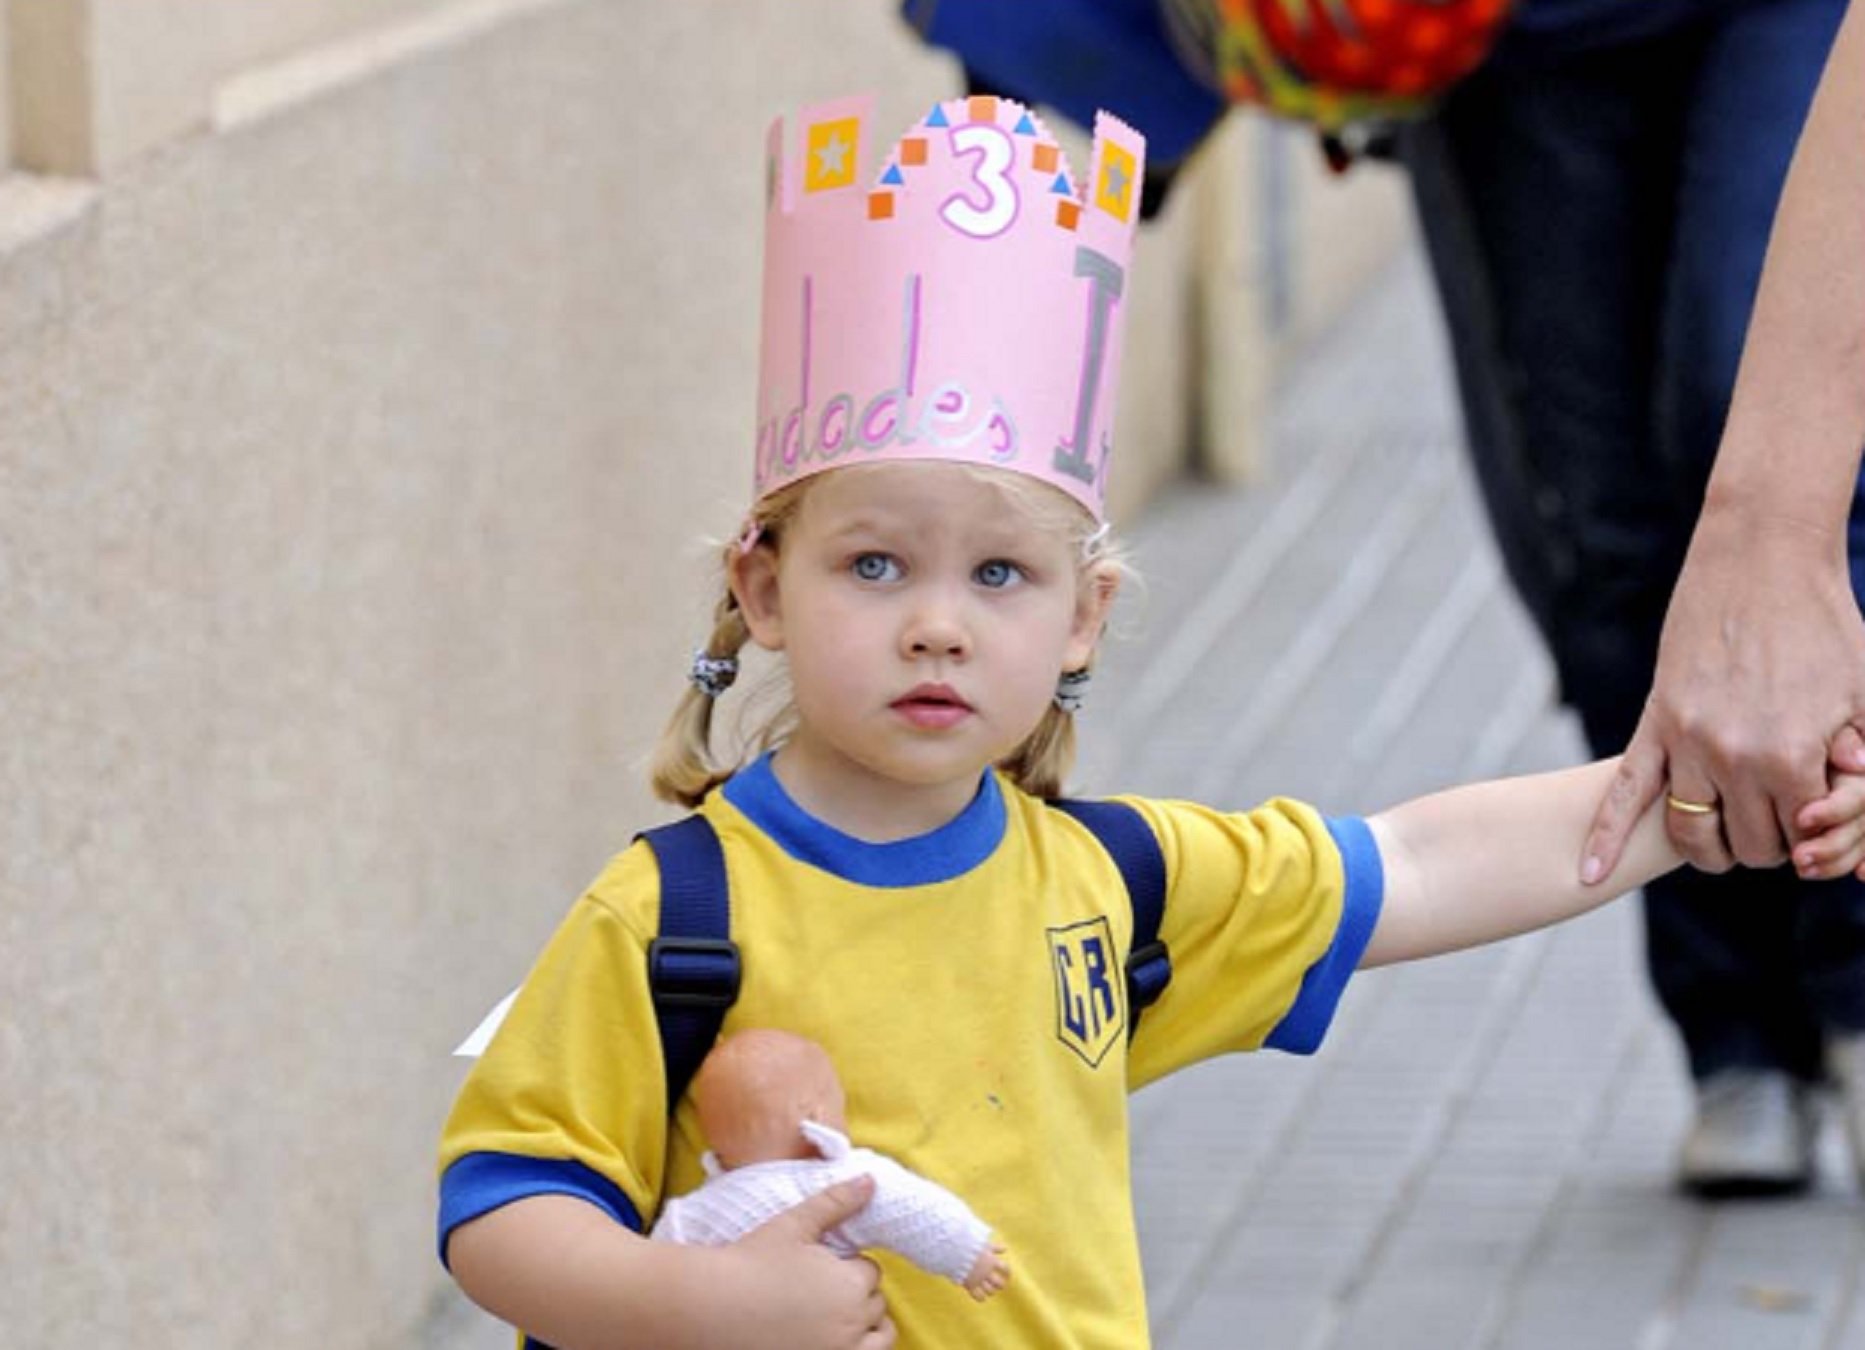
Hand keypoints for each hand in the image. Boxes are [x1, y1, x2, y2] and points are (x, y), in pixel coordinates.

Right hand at [719, 1176, 894, 1348]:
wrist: (709, 1308)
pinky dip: (851, 1348)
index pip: (870, 1271)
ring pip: (878, 1341)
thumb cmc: (750, 1263)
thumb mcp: (794, 1225)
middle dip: (856, 1294)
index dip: (848, 1265)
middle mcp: (851, 1325)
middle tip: (821, 1289)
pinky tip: (824, 1337)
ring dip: (865, 1327)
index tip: (823, 1266)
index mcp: (849, 1286)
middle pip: (875, 1305)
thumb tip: (869, 1181)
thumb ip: (837, 1202)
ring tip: (833, 1317)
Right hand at [962, 1242, 1009, 1301]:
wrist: (955, 1252)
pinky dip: (981, 1298)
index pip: (1005, 1269)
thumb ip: (995, 1247)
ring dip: (991, 1291)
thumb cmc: (970, 1246)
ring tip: (990, 1290)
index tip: (1007, 1274)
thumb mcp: (984, 1244)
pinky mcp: (970, 1285)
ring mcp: (979, 1280)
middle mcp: (987, 1272)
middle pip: (999, 1283)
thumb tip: (1005, 1248)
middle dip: (1000, 1285)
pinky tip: (982, 1297)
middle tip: (999, 1285)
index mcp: (992, 1261)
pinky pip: (978, 1296)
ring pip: (990, 1291)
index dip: (1007, 1273)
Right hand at [1582, 511, 1864, 882]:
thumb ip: (1862, 767)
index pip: (1803, 835)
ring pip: (1691, 833)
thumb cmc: (1826, 626)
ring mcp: (1686, 741)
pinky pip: (1622, 792)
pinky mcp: (1654, 723)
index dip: (1818, 831)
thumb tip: (1849, 834)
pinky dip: (1604, 837)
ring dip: (1712, 849)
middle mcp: (1733, 757)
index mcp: (1791, 755)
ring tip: (1726, 838)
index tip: (1820, 811)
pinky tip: (1588, 872)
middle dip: (1770, 841)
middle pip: (1749, 844)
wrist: (1763, 561)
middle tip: (1781, 816)